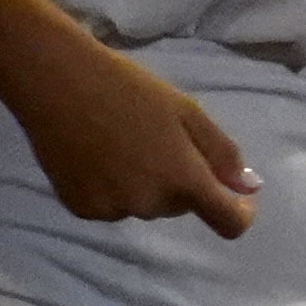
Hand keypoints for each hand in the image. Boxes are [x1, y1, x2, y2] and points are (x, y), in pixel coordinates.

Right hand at [10, 40, 259, 235]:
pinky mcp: (81, 209)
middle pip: (180, 206)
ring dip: (145, 186)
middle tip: (155, 139)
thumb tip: (248, 189)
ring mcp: (113, 210)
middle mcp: (150, 204)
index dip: (239, 214)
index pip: (228, 222)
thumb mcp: (187, 112)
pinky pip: (111, 206)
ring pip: (145, 205)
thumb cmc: (129, 89)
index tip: (235, 198)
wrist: (57, 83)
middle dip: (179, 182)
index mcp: (184, 180)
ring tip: (121, 143)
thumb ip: (222, 154)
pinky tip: (96, 156)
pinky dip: (112, 189)